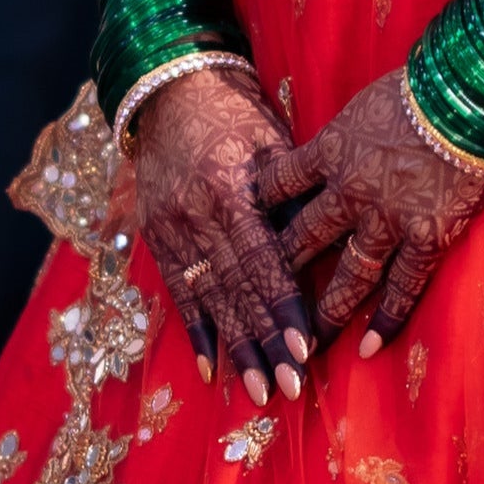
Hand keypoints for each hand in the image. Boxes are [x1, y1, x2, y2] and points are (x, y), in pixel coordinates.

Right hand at [131, 68, 311, 402]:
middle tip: (289, 389)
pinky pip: (179, 292)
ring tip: (258, 393)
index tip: (306, 350)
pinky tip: (212, 367)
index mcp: (230, 189)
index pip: (263, 263)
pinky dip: (196, 331)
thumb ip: (293, 197)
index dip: (284, 310)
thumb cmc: (238, 115)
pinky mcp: (155, 236)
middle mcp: (195, 215)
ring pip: (209, 300)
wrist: (170, 90)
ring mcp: (170, 229)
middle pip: (237, 291)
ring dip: (235, 351)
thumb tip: (327, 249)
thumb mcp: (272, 143)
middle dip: (265, 344)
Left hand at [258, 73, 483, 356]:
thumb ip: (355, 127)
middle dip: (277, 273)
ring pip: (347, 276)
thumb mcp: (372, 99)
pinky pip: (403, 287)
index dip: (260, 207)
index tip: (242, 229)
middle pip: (302, 238)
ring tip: (307, 344)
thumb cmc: (428, 85)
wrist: (475, 98)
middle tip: (257, 305)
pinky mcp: (427, 238)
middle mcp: (349, 191)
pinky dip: (387, 319)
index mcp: (331, 149)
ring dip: (326, 312)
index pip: (279, 183)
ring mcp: (388, 220)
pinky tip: (371, 347)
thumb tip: (353, 132)